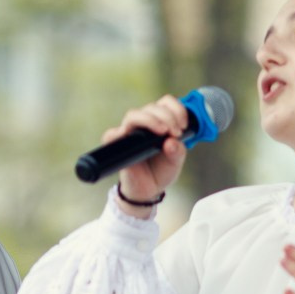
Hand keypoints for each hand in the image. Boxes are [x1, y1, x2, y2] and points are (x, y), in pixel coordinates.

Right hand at [106, 94, 191, 214]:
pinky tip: (130, 137)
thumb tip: (171, 141)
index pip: (165, 103)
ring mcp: (129, 133)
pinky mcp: (118, 145)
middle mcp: (143, 124)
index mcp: (159, 122)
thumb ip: (178, 151)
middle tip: (176, 132)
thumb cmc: (161, 171)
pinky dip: (118, 134)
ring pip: (133, 114)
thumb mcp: (176, 161)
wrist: (149, 190)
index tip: (183, 125)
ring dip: (150, 119)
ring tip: (163, 132)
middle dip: (167, 116)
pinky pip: (111, 135)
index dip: (176, 109)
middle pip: (151, 107)